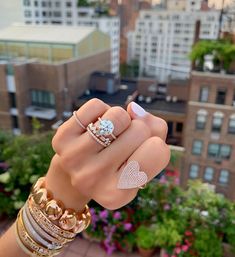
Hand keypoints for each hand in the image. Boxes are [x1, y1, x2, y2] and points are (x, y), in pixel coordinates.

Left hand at [46, 99, 169, 209]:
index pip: (159, 150)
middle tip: (120, 144)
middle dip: (136, 130)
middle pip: (140, 130)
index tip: (139, 154)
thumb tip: (133, 109)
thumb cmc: (118, 161)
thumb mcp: (143, 157)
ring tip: (109, 135)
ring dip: (120, 119)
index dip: (154, 144)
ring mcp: (74, 160)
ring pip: (118, 116)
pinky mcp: (61, 139)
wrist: (79, 167)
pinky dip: (102, 110)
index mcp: (119, 194)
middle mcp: (94, 181)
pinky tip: (94, 127)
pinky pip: (96, 106)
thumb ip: (156, 131)